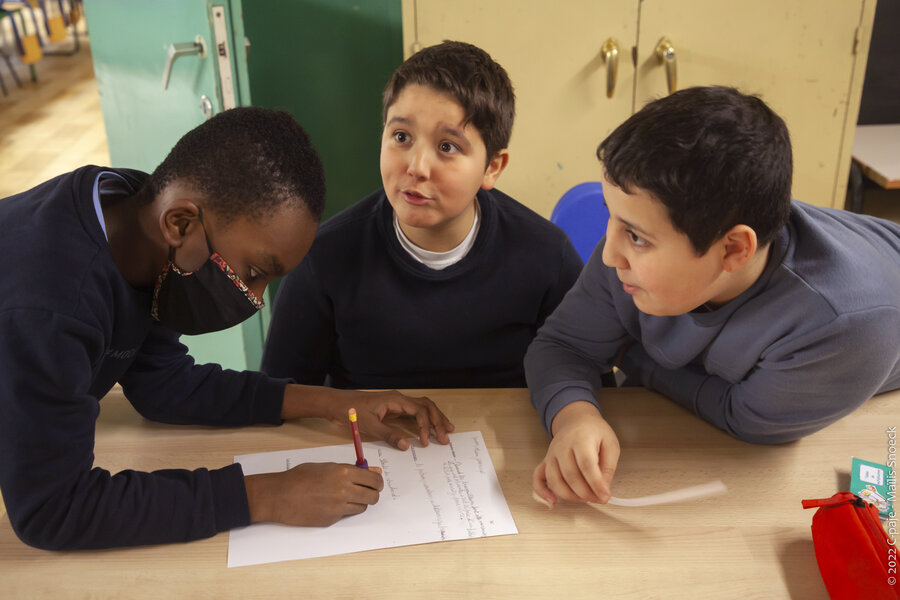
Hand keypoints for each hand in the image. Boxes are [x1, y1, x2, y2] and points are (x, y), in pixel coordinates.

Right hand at [245, 462, 383, 526]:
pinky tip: (330, 504)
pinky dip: (343, 510)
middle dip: (372, 494)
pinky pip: (346, 515)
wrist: (279, 496)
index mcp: (343, 472)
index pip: (374, 480)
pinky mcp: (331, 520)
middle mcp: (344, 490)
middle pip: (373, 497)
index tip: (376, 483)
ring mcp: (338, 507)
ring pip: (362, 507)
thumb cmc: (300, 477)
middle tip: (366, 492)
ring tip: (345, 497)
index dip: (377, 482)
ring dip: (359, 502)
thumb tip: (373, 471)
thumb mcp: (326, 466)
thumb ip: (351, 469)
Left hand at [282, 385, 454, 449]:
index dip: (425, 426)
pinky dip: (424, 419)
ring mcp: (396, 403)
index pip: (418, 411)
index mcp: (395, 400)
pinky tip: (429, 428)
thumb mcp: (369, 425)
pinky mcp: (392, 409)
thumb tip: (407, 445)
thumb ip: (388, 435)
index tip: (426, 442)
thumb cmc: (350, 412)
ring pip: (422, 407)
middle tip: (446, 437)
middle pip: (426, 406)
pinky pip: (413, 412)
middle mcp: (399, 399)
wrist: (335, 404)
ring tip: (447, 429)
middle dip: (438, 421)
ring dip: (434, 418)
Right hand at [532, 401, 619, 506]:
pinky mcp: (546, 461)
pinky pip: (538, 478)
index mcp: (580, 439)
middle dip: (586, 493)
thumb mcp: (610, 444)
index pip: (586, 465)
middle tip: (599, 499)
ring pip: (555, 480)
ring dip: (570, 496)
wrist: (576, 420)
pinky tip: (553, 501)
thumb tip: (603, 489)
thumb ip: (608, 467)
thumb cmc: (594, 431)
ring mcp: (551, 455)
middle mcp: (562, 447)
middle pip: (570, 475)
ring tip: (585, 499)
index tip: (605, 496)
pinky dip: (542, 492)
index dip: (596, 484)